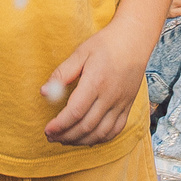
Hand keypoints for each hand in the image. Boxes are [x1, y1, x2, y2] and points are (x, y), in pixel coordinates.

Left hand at [42, 22, 156, 145]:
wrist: (135, 40)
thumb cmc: (106, 44)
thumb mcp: (80, 53)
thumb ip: (62, 74)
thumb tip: (45, 92)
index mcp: (96, 82)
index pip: (75, 111)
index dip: (59, 125)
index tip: (47, 129)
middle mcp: (110, 96)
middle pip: (86, 126)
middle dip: (66, 136)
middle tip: (51, 137)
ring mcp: (121, 103)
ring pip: (100, 133)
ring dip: (81, 141)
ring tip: (65, 140)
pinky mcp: (128, 106)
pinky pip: (115, 130)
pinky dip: (100, 139)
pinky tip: (87, 138)